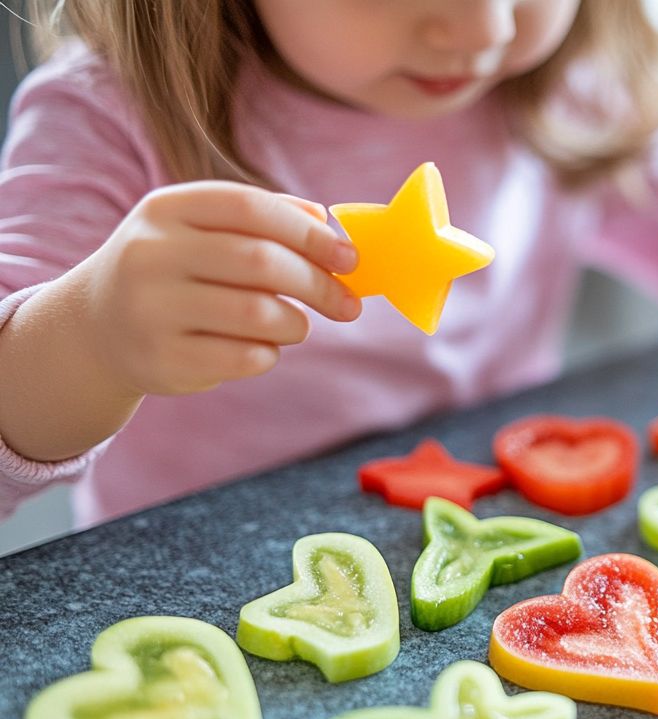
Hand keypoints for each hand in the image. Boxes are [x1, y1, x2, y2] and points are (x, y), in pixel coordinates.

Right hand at [75, 181, 360, 396]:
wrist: (98, 326)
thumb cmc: (175, 269)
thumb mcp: (202, 228)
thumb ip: (264, 217)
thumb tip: (325, 222)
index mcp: (166, 209)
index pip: (250, 208)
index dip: (309, 233)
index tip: (349, 259)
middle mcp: (150, 254)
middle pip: (261, 263)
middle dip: (318, 285)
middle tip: (348, 304)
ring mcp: (150, 309)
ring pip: (259, 315)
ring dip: (296, 324)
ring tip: (295, 325)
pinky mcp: (162, 360)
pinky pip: (245, 358)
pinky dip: (270, 354)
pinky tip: (260, 348)